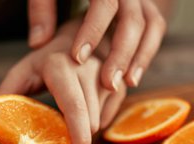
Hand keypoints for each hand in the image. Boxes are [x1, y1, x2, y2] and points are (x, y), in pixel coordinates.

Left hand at [0, 25, 126, 143]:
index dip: (78, 135)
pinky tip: (86, 115)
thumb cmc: (47, 60)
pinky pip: (109, 117)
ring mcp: (107, 75)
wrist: (79, 37)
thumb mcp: (24, 72)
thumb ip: (6, 94)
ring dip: (85, 131)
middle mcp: (88, 68)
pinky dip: (96, 123)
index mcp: (61, 66)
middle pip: (89, 120)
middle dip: (80, 141)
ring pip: (100, 121)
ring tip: (73, 126)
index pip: (75, 106)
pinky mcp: (119, 84)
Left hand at [27, 0, 167, 90]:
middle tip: (107, 83)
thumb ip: (41, 9)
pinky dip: (147, 53)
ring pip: (149, 25)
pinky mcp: (145, 7)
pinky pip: (155, 29)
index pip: (104, 3)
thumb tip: (38, 42)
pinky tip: (132, 79)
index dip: (93, 30)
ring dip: (139, 57)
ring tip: (124, 85)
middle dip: (120, 53)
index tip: (78, 58)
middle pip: (131, 19)